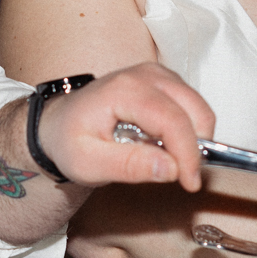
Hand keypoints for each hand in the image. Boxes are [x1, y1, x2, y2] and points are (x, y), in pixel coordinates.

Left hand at [37, 63, 215, 191]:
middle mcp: (145, 75)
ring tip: (166, 160)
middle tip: (184, 178)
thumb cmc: (69, 141)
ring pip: (198, 107)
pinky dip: (189, 130)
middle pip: (194, 109)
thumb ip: (127, 166)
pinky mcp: (164, 82)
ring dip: (194, 138)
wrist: (58, 123)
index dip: (188, 153)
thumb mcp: (87, 164)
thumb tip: (171, 168)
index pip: (172, 120)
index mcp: (124, 90)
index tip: (191, 183)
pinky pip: (192, 106)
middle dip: (198, 147)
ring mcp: (157, 75)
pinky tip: (164, 146)